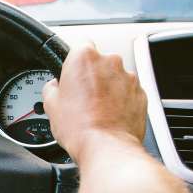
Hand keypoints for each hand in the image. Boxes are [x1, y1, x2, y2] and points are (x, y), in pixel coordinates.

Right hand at [41, 40, 146, 164]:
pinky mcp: (141, 93)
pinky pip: (128, 92)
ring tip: (96, 111)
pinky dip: (121, 101)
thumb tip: (55, 86)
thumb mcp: (51, 105)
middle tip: (82, 98)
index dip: (74, 60)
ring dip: (108, 89)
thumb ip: (52, 86)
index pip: (80, 44)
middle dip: (92, 76)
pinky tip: (109, 117)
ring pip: (115, 78)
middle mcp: (110, 62)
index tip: (73, 73)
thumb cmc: (80, 127)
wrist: (107, 148)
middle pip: (99, 62)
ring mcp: (129, 77)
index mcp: (84, 57)